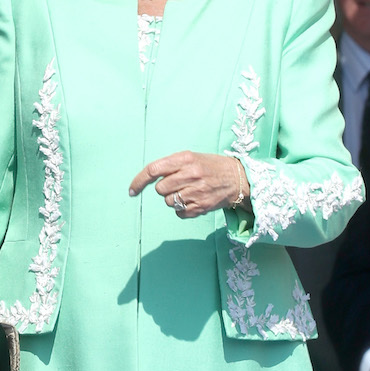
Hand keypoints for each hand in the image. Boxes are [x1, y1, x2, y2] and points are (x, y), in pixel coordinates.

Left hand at [129, 151, 247, 217]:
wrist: (237, 178)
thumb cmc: (210, 166)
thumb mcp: (191, 157)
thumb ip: (171, 165)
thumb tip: (148, 178)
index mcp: (185, 159)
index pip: (154, 170)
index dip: (139, 181)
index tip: (132, 190)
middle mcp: (190, 174)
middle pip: (160, 189)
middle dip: (165, 188)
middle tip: (179, 183)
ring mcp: (196, 192)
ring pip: (169, 202)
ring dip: (174, 199)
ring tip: (189, 191)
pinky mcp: (201, 207)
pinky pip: (179, 213)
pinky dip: (182, 209)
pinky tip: (194, 200)